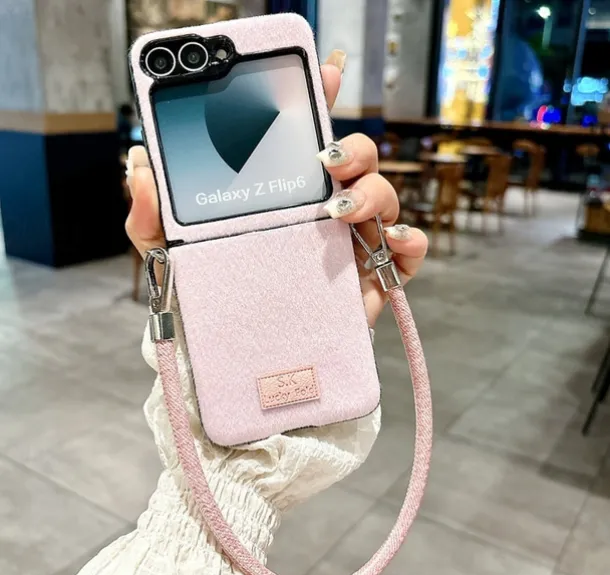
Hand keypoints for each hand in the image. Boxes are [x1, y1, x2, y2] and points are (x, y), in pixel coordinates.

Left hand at [125, 50, 427, 326]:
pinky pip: (405, 255)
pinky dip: (410, 242)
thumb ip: (148, 212)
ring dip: (372, 193)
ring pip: (383, 197)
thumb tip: (138, 163)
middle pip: (356, 161)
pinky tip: (392, 241)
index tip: (326, 75)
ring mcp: (348, 245)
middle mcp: (321, 212)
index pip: (307, 141)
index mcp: (283, 196)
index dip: (321, 103)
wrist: (232, 356)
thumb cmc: (207, 298)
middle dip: (352, 149)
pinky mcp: (369, 280)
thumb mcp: (170, 254)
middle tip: (325, 161)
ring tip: (339, 210)